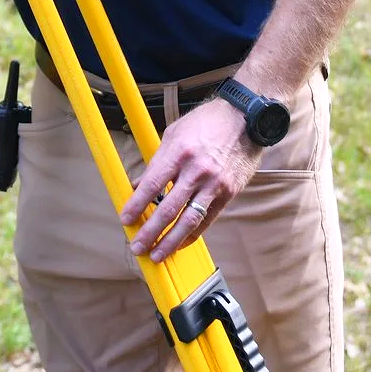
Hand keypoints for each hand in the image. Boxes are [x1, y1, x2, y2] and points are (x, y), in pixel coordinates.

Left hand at [119, 98, 262, 262]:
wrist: (244, 118)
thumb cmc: (207, 123)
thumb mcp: (174, 133)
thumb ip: (157, 161)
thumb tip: (140, 184)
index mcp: (178, 152)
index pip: (152, 185)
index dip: (136, 205)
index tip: (125, 219)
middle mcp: (196, 170)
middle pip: (168, 208)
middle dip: (150, 231)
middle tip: (138, 245)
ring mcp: (214, 183)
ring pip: (188, 220)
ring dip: (171, 240)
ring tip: (157, 253)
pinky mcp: (229, 192)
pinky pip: (208, 219)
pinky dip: (192, 234)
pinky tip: (181, 243)